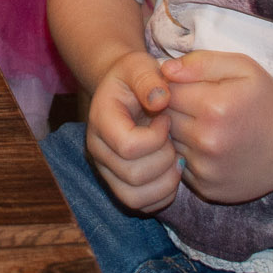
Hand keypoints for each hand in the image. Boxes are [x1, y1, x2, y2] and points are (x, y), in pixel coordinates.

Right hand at [83, 51, 181, 212]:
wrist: (124, 91)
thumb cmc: (135, 78)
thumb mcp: (141, 67)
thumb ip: (149, 79)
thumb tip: (161, 100)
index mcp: (100, 121)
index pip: (128, 146)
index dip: (156, 137)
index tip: (167, 118)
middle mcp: (97, 150)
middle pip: (132, 176)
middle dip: (163, 160)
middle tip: (173, 140)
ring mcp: (106, 171)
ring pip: (134, 197)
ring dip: (165, 183)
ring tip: (175, 159)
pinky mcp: (119, 185)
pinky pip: (141, 205)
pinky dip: (163, 195)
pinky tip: (172, 172)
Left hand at [161, 51, 272, 203]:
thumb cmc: (267, 101)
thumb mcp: (242, 68)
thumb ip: (201, 62)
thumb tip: (164, 70)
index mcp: (214, 107)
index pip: (166, 93)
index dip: (173, 87)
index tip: (188, 87)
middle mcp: (208, 141)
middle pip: (165, 119)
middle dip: (173, 110)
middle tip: (196, 107)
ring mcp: (207, 169)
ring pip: (170, 144)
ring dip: (179, 134)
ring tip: (204, 126)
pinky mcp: (208, 189)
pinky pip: (180, 167)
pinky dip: (189, 156)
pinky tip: (209, 147)